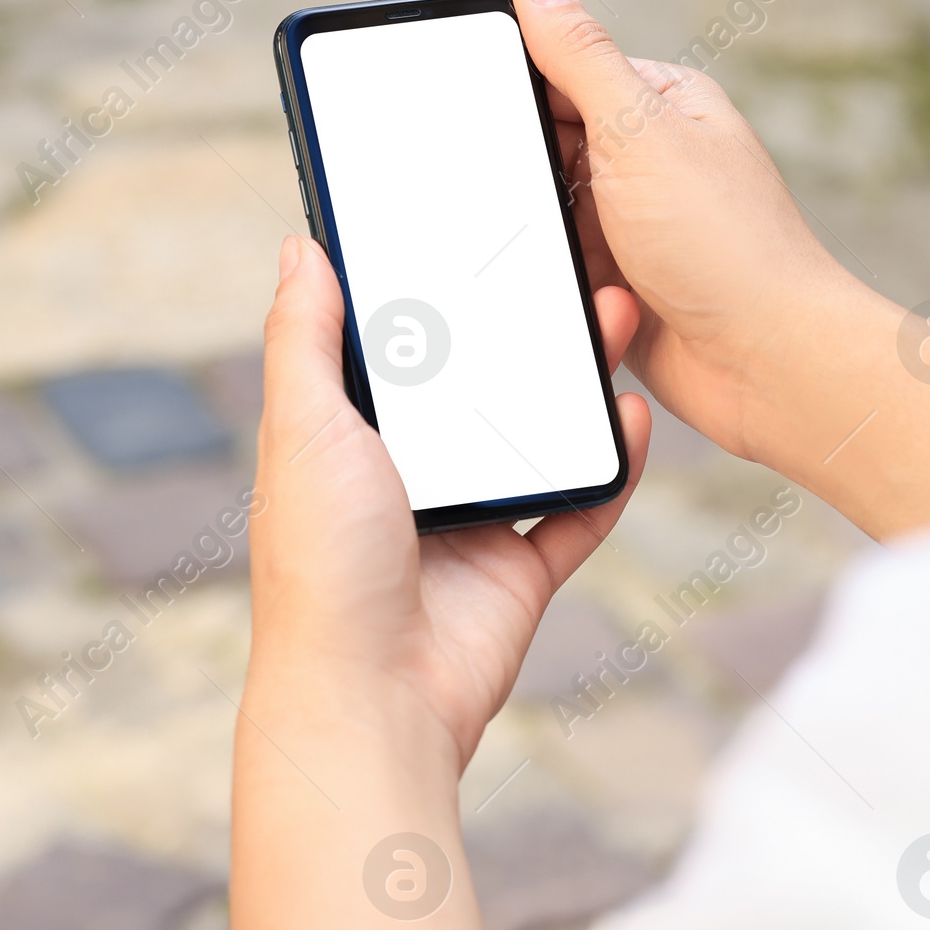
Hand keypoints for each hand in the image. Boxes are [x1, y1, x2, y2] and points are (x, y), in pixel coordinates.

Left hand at [250, 231, 651, 768]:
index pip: (397, 348)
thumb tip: (298, 248)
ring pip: (537, 435)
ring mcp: (470, 523)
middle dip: (524, 327)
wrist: (372, 697)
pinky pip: (582, 507)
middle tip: (566, 269)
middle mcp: (411, 475)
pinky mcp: (521, 570)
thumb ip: (303, 339)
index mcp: (350, 439)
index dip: (434, 294)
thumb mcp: (303, 429)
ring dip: (576, 380)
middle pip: (479, 384)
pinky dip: (614, 465)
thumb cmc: (320, 567)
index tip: (476, 232)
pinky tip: (631, 414)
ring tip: (613, 316)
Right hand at [513, 0, 929, 538]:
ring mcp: (632, 229)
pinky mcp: (621, 291)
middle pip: (541, 153)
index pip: (557, 74)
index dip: (515, 101)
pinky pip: (560, 281)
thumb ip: (578, 56)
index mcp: (659, 103)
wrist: (773, 366)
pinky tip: (602, 306)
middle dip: (531, 189)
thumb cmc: (726, 244)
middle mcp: (646, 161)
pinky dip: (569, 295)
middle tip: (557, 215)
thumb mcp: (639, 132)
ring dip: (555, 252)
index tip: (489, 128)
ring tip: (602, 272)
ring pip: (543, 224)